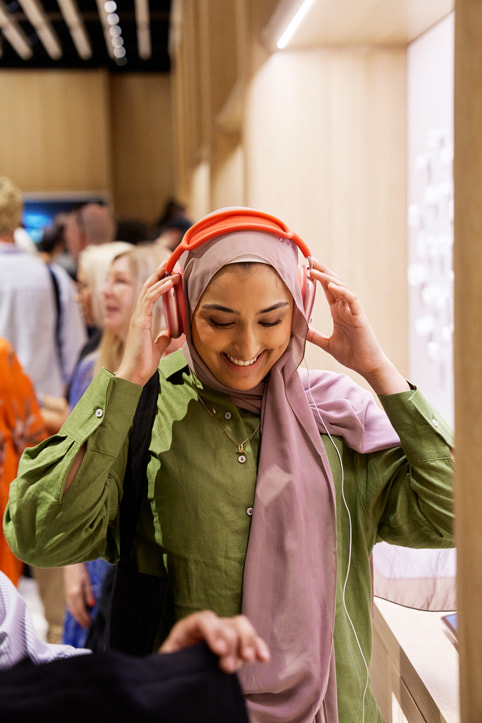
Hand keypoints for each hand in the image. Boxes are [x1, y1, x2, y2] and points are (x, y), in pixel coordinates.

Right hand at [63, 563, 94, 627]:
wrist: (70, 564)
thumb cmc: (80, 570)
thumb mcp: (87, 580)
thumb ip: (89, 593)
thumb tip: (91, 606)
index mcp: (76, 593)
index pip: (80, 610)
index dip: (84, 618)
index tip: (89, 624)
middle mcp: (70, 596)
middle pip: (75, 612)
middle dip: (81, 620)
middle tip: (86, 627)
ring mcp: (67, 595)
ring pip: (71, 610)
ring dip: (77, 617)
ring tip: (82, 623)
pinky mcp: (67, 593)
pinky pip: (70, 606)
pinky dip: (73, 612)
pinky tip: (77, 614)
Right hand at [115, 264, 180, 386]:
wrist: (134, 375)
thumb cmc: (142, 363)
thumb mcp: (157, 347)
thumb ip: (162, 338)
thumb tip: (169, 332)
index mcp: (141, 320)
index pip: (150, 295)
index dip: (158, 282)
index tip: (169, 272)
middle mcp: (138, 315)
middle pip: (148, 287)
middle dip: (158, 273)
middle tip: (169, 261)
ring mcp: (137, 317)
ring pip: (148, 290)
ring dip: (161, 277)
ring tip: (172, 267)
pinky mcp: (140, 322)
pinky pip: (150, 300)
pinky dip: (160, 289)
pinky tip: (170, 282)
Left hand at [159, 611, 269, 673]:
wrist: (177, 677)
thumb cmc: (171, 671)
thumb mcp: (167, 664)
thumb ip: (172, 660)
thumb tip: (179, 661)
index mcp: (188, 629)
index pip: (203, 619)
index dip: (213, 631)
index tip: (218, 651)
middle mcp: (208, 628)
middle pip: (225, 624)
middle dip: (231, 644)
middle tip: (227, 667)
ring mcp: (224, 634)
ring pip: (241, 625)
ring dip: (247, 641)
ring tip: (247, 659)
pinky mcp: (235, 646)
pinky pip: (251, 640)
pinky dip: (259, 647)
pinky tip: (263, 658)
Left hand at [307, 261, 408, 393]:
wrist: (367, 365)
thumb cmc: (352, 354)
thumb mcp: (327, 344)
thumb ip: (314, 336)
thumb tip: (300, 331)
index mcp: (338, 311)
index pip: (327, 289)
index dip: (317, 277)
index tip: (305, 267)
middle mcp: (345, 308)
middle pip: (333, 283)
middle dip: (321, 270)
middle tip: (309, 259)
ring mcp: (353, 311)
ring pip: (341, 288)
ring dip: (327, 278)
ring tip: (314, 270)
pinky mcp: (360, 317)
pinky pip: (351, 300)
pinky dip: (342, 291)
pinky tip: (331, 285)